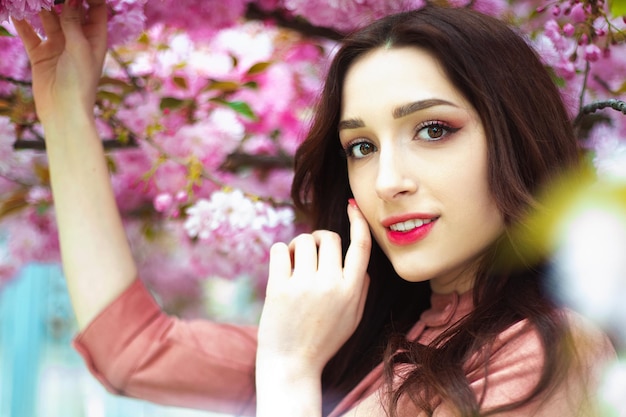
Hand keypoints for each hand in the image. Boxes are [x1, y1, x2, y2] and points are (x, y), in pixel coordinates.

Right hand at [12, 0, 107, 124]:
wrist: (63, 110)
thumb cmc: (80, 81)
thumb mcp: (79, 48)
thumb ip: (73, 22)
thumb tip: (71, 0)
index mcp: (95, 39)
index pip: (96, 10)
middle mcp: (78, 40)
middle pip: (69, 12)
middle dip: (60, 0)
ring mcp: (58, 46)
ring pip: (47, 20)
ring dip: (39, 7)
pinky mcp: (41, 54)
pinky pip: (30, 34)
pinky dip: (22, 23)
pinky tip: (15, 12)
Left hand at [257, 200, 370, 376]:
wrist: (291, 365)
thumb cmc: (323, 341)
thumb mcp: (352, 319)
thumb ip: (360, 289)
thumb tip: (361, 263)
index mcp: (352, 291)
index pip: (361, 246)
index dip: (358, 221)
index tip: (351, 206)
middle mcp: (331, 286)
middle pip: (328, 238)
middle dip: (319, 239)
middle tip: (311, 252)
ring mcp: (304, 286)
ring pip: (302, 241)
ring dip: (297, 247)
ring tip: (294, 264)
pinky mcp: (279, 289)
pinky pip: (279, 249)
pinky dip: (279, 252)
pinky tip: (281, 266)